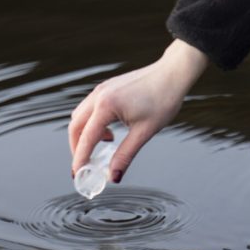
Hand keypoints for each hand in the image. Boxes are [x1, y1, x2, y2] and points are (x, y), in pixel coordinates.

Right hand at [68, 39, 207, 181]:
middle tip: (86, 165)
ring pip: (81, 115)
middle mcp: (100, 95)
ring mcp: (102, 89)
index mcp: (106, 105)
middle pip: (76, 126)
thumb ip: (125, 155)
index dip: (80, 159)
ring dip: (84, 134)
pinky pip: (90, 107)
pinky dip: (92, 123)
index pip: (86, 138)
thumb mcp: (145, 131)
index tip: (79, 176)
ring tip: (103, 146)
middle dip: (77, 147)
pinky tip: (110, 131)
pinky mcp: (108, 87)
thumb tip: (113, 176)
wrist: (173, 73)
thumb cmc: (163, 99)